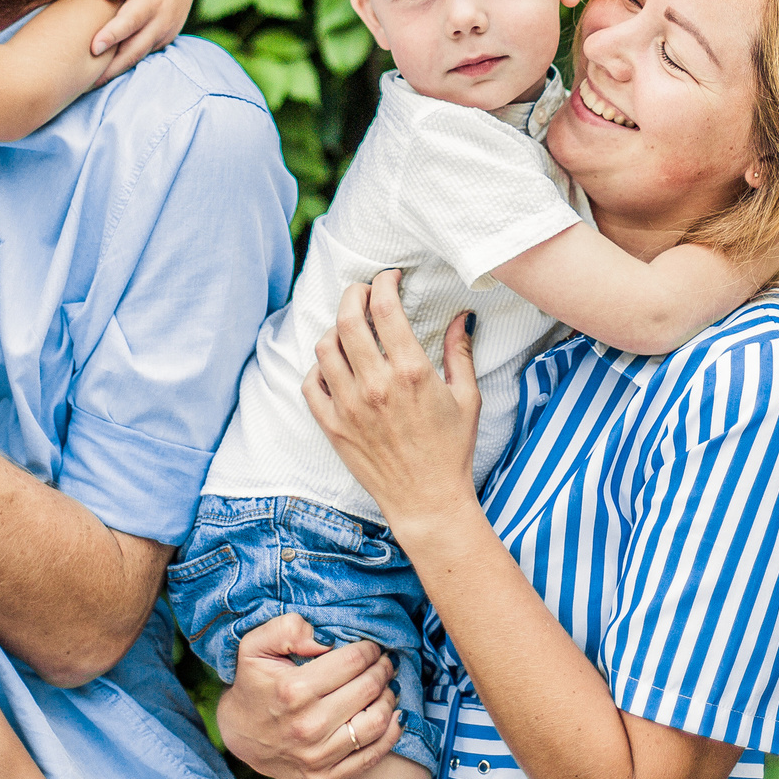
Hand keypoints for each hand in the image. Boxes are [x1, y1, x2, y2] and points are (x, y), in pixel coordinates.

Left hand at [90, 0, 195, 81]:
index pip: (133, 18)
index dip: (114, 34)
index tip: (94, 47)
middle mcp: (163, 17)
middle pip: (137, 45)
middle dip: (113, 64)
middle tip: (88, 79)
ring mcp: (165, 31)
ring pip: (140, 55)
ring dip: (117, 70)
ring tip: (91, 84)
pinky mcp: (164, 40)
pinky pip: (143, 55)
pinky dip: (125, 65)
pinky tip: (104, 74)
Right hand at [214, 613, 402, 778]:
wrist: (239, 735)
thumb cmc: (253, 684)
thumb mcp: (255, 646)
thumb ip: (286, 629)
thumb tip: (324, 639)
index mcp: (293, 690)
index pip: (353, 661)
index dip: (369, 649)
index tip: (371, 647)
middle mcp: (307, 726)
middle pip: (369, 688)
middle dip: (382, 669)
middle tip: (384, 662)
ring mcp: (317, 757)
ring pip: (377, 722)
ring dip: (389, 698)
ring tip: (386, 686)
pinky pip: (371, 756)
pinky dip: (391, 734)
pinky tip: (393, 716)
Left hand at [302, 270, 481, 532]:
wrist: (427, 500)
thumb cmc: (451, 450)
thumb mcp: (467, 397)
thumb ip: (460, 352)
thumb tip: (462, 317)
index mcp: (411, 372)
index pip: (385, 309)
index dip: (384, 283)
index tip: (388, 278)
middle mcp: (375, 385)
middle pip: (348, 319)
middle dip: (353, 294)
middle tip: (362, 291)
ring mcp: (349, 406)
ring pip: (325, 347)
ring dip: (335, 328)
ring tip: (349, 327)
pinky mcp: (332, 426)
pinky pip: (311, 383)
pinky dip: (318, 367)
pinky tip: (335, 364)